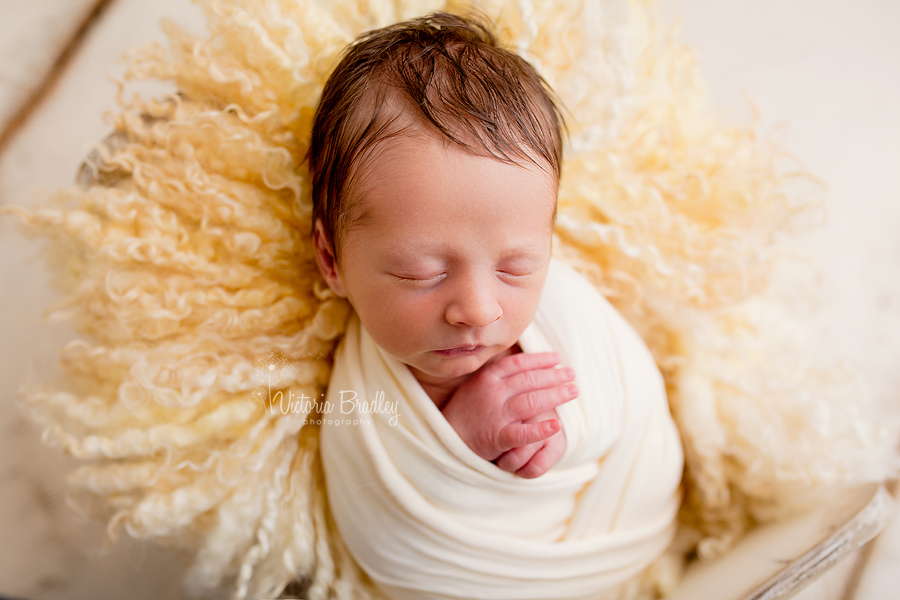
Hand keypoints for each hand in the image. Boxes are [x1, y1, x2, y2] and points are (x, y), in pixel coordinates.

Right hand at [441, 352, 576, 474]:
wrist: (446, 438)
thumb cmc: (464, 411)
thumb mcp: (475, 385)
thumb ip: (495, 375)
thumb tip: (519, 362)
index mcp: (487, 378)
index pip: (519, 364)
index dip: (540, 360)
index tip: (557, 359)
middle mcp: (492, 393)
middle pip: (529, 380)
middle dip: (554, 376)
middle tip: (572, 375)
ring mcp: (495, 414)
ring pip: (532, 401)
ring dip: (556, 395)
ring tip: (573, 391)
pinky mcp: (497, 437)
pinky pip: (522, 433)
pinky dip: (540, 430)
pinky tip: (556, 425)